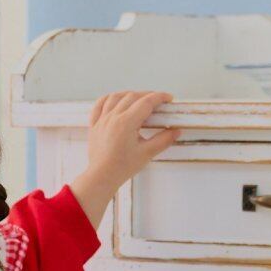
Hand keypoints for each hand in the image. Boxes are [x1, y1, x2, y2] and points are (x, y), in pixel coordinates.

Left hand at [71, 90, 180, 229]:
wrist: (102, 177)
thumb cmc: (123, 167)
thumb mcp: (147, 153)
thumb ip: (163, 140)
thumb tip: (176, 131)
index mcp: (126, 122)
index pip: (146, 102)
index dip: (159, 97)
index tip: (168, 98)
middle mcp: (113, 117)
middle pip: (132, 96)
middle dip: (147, 95)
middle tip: (158, 101)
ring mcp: (102, 120)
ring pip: (115, 97)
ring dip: (129, 94)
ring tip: (139, 98)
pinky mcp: (94, 126)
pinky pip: (99, 105)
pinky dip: (108, 99)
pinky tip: (114, 99)